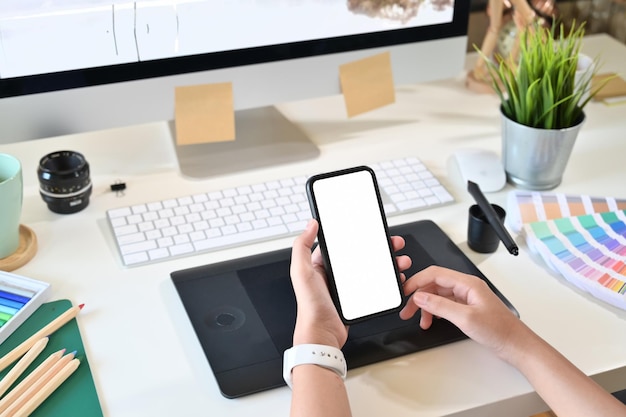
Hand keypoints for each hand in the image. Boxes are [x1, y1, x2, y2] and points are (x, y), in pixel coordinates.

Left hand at [290, 219, 410, 348]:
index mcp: (321, 265)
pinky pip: (375, 285)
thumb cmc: (310, 307)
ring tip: (400, 261)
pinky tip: (396, 278)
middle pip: (362, 255)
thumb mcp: (302, 272)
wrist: (322, 336)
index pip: (342, 244)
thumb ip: (302, 247)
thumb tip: (310, 224)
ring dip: (388, 263)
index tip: (372, 229)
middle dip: (380, 248)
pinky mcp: (357, 299)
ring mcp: (347, 287)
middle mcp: (334, 274)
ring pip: (372, 269)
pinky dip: (387, 280)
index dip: (358, 235)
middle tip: (394, 243)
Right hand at [399, 265, 522, 359]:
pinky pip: (445, 304)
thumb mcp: (465, 318)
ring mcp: (467, 298)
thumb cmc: (500, 330)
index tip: (405, 291)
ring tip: (419, 320)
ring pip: (438, 295)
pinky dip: (435, 312)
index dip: (417, 281)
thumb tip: (420, 296)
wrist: (516, 345)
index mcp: (467, 283)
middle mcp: (466, 287)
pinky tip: (431, 320)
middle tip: (407, 310)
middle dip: (419, 296)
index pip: (435, 274)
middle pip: (434, 284)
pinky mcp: (467, 308)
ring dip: (426, 306)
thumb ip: (440, 305)